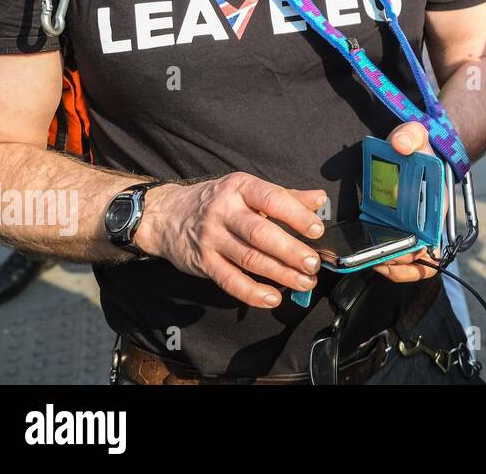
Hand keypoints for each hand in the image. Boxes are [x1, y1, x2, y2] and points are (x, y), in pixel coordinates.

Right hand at [136, 173, 327, 308]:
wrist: (166, 215)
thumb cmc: (216, 201)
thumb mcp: (247, 189)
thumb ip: (285, 196)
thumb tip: (319, 200)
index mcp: (240, 188)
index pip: (272, 199)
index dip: (297, 215)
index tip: (317, 230)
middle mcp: (224, 212)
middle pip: (261, 234)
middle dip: (290, 251)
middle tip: (313, 264)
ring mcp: (211, 238)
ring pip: (249, 259)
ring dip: (280, 274)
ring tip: (304, 282)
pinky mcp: (203, 262)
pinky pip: (230, 280)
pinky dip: (252, 292)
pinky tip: (273, 298)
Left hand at [372, 121, 440, 283]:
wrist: (412, 148)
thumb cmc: (417, 145)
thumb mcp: (415, 134)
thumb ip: (410, 135)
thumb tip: (400, 145)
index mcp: (436, 204)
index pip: (433, 238)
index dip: (416, 250)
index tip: (398, 252)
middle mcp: (428, 220)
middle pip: (419, 255)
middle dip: (400, 263)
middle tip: (379, 260)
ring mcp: (412, 226)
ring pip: (409, 260)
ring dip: (393, 266)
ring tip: (374, 263)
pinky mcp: (395, 227)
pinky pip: (396, 253)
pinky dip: (388, 261)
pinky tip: (372, 260)